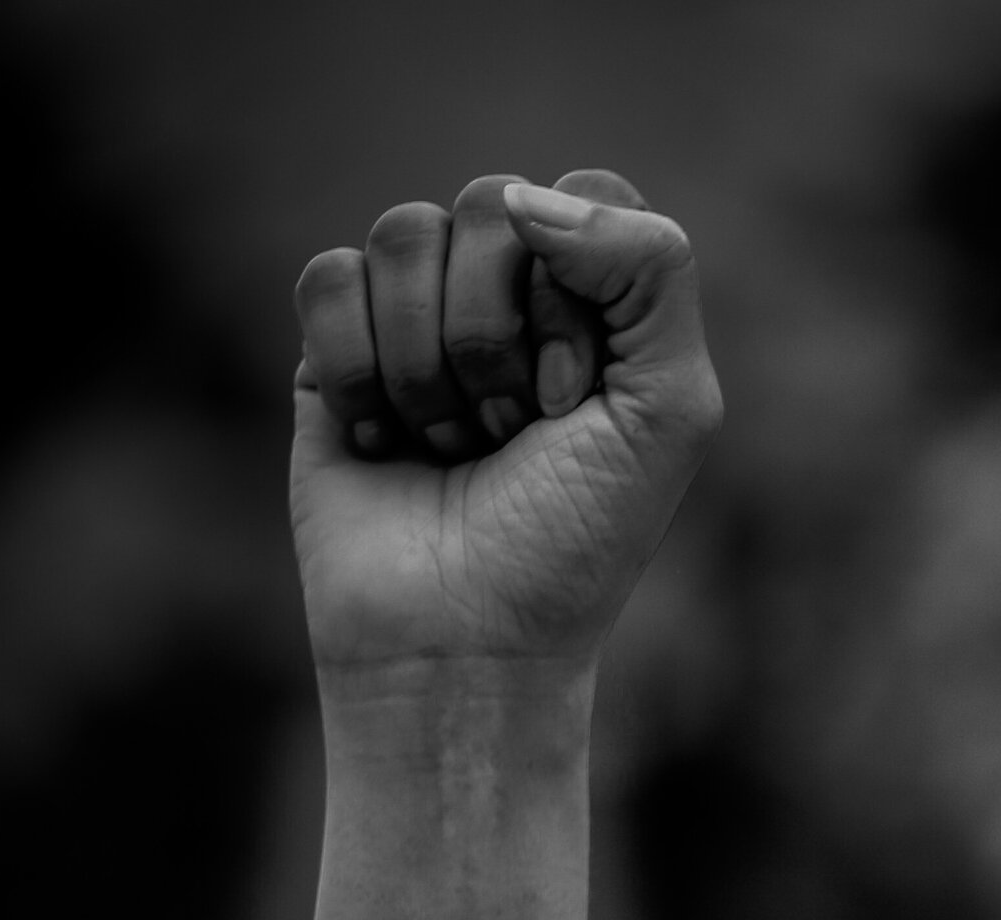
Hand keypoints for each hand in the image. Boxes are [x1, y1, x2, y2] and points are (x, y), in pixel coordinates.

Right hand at [291, 170, 721, 683]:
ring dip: (432, 367)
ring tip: (453, 450)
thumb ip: (652, 268)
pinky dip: (360, 372)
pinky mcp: (334, 350)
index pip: (581, 197)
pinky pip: (329, 279)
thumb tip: (527, 196)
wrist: (465, 643)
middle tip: (513, 436)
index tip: (575, 405)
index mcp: (598, 301)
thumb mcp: (671, 409)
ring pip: (402, 234)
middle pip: (490, 205)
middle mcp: (508, 293)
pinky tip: (384, 443)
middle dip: (501, 338)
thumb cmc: (575, 543)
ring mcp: (417, 316)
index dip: (574, 297)